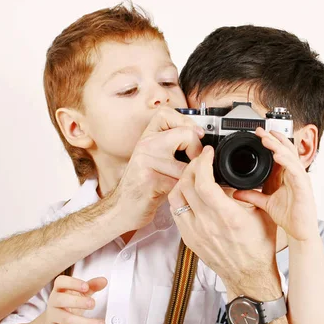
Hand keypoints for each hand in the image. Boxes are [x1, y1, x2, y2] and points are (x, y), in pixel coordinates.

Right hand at [41, 275, 107, 323]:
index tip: (86, 286)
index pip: (61, 282)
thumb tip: (104, 281)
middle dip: (78, 302)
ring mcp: (53, 316)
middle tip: (93, 304)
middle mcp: (53, 302)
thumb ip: (92, 286)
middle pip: (61, 300)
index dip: (73, 283)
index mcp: (59, 289)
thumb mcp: (79, 294)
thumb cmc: (68, 305)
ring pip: (67, 319)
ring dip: (86, 323)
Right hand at [114, 107, 204, 230]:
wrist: (123, 208)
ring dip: (191, 176)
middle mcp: (146, 145)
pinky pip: (181, 182)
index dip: (186, 122)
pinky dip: (184, 189)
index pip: (166, 114)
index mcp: (147, 138)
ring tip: (184, 182)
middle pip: (185, 135)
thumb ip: (173, 146)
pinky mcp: (151, 181)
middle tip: (195, 162)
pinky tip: (177, 193)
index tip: (196, 134)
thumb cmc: (145, 185)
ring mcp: (146, 162)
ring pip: (186, 163)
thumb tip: (200, 138)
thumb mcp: (156, 159)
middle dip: (197, 149)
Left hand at [167, 145, 277, 285]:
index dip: (202, 161)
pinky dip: (180, 197)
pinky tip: (190, 193)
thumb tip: (253, 169)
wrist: (249, 275)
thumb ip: (254, 190)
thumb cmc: (259, 247)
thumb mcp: (264, 213)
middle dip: (192, 165)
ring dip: (183, 181)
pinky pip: (176, 211)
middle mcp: (207, 224)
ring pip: (176, 197)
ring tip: (194, 175)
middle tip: (201, 160)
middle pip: (186, 184)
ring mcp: (195, 232)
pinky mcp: (189, 238)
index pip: (203, 181)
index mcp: (227, 215)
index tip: (208, 153)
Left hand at [234, 128, 318, 241]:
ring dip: (278, 146)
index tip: (258, 134)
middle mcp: (295, 175)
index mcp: (287, 176)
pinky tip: (277, 155)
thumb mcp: (266, 203)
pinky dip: (286, 162)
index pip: (280, 154)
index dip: (270, 142)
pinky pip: (295, 171)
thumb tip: (235, 192)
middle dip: (273, 139)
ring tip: (267, 139)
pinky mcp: (304, 188)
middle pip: (286, 151)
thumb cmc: (289, 217)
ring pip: (290, 157)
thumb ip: (252, 195)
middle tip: (260, 130)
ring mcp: (301, 180)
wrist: (300, 233)